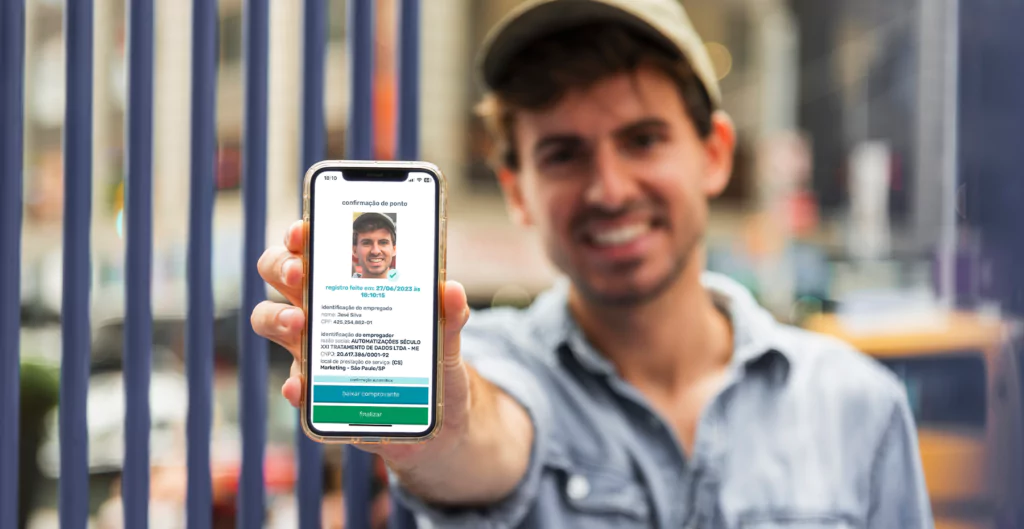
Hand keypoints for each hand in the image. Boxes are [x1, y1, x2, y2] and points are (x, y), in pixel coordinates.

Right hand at [251, 220, 472, 461]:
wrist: (435, 418)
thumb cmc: (433, 362)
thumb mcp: (447, 338)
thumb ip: (451, 316)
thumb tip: (452, 290)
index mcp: (350, 286)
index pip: (314, 249)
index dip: (300, 236)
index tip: (304, 231)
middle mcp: (324, 311)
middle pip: (280, 275)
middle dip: (282, 266)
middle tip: (299, 273)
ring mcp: (316, 349)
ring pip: (272, 321)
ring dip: (277, 317)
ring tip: (298, 323)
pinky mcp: (318, 391)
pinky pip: (295, 384)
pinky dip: (293, 384)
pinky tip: (301, 385)